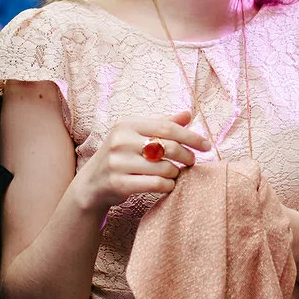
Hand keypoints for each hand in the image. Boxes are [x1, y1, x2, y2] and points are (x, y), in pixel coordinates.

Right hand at [67, 110, 211, 215]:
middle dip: (186, 156)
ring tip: (174, 173)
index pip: (167, 127)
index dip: (191, 136)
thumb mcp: (136, 135)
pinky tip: (167, 184)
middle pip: (168, 147)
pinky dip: (167, 185)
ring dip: (175, 173)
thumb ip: (162, 124)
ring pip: (164, 168)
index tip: (207, 145)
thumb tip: (188, 114)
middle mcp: (121, 141)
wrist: (92, 183)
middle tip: (192, 161)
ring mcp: (118, 163)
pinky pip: (156, 184)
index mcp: (127, 124)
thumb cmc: (121, 156)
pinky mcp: (119, 183)